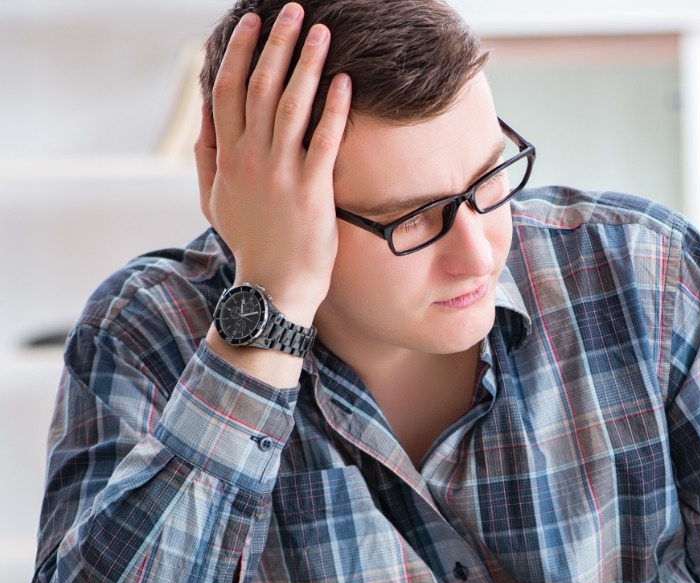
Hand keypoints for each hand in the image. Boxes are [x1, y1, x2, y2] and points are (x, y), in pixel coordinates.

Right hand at [194, 2, 350, 324]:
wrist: (273, 288)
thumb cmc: (250, 243)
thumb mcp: (214, 200)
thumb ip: (207, 157)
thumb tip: (205, 117)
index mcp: (226, 156)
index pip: (227, 90)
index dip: (238, 51)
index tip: (249, 22)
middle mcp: (249, 158)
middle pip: (258, 86)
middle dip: (275, 44)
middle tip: (290, 10)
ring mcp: (280, 173)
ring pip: (291, 105)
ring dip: (306, 63)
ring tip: (321, 32)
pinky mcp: (312, 190)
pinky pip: (324, 140)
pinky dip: (334, 109)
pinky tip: (344, 82)